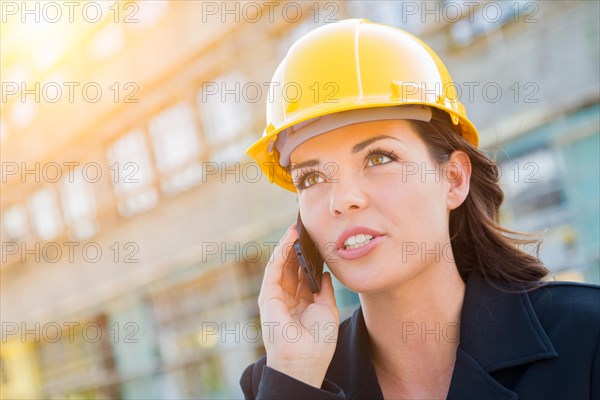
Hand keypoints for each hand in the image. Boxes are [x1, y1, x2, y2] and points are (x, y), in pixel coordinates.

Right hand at [258, 223, 339, 387]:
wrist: (305, 360)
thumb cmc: (318, 341)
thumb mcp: (327, 309)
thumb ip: (324, 289)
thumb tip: (325, 273)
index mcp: (301, 302)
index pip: (302, 273)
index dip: (308, 256)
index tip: (316, 238)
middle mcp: (287, 297)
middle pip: (291, 265)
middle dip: (297, 246)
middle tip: (306, 227)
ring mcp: (276, 296)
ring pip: (281, 263)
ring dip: (288, 244)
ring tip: (298, 227)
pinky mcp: (268, 295)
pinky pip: (274, 268)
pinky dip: (281, 251)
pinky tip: (290, 238)